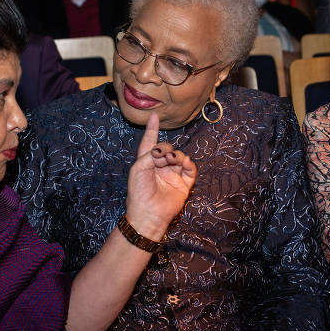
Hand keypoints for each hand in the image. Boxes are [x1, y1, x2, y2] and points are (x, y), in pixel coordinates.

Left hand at [125, 113, 196, 239]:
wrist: (148, 214)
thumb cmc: (139, 192)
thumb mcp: (139, 168)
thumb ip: (150, 154)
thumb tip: (165, 151)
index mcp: (147, 163)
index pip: (150, 144)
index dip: (152, 130)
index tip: (154, 116)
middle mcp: (160, 168)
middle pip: (167, 149)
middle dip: (166, 149)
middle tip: (162, 157)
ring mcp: (173, 176)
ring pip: (180, 158)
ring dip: (177, 156)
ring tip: (172, 160)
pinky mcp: (184, 185)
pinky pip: (190, 170)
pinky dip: (189, 164)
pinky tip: (185, 162)